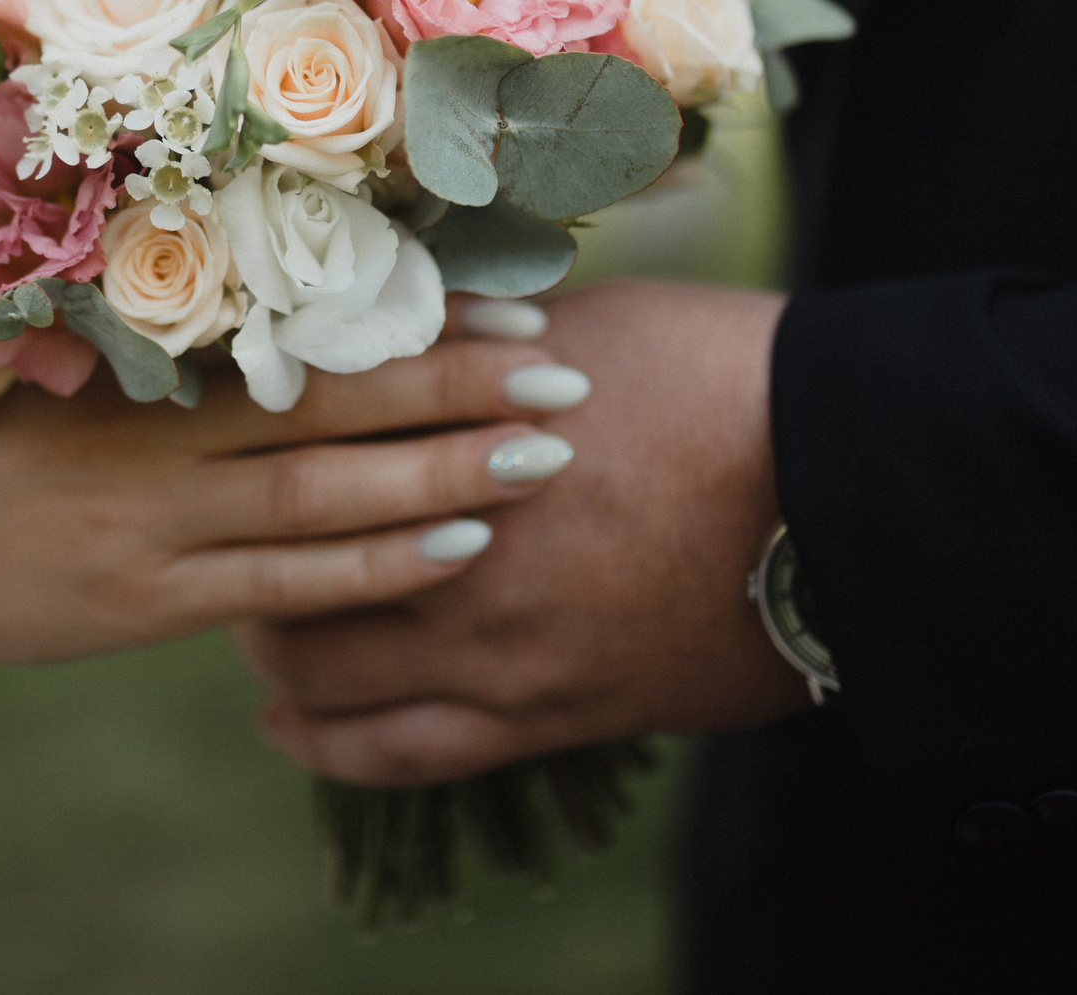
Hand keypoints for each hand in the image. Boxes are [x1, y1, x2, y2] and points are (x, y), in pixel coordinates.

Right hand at [0, 335, 584, 670]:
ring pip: (327, 490)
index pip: (314, 328)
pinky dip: (374, 565)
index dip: (421, 317)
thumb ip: (185, 356)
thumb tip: (309, 322)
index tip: (518, 298)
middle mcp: (168, 430)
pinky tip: (456, 550)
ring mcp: (159, 519)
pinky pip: (283, 581)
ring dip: (444, 472)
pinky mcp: (147, 600)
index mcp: (153, 358)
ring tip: (545, 456)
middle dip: (462, 385)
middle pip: (340, 400)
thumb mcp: (76, 369)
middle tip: (569, 368)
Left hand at [236, 280, 811, 787]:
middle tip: (239, 549)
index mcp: (447, 427)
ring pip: (324, 675)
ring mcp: (496, 639)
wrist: (843, 478)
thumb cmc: (718, 374)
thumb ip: (465, 340)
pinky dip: (333, 748)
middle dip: (249, 562)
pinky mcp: (550, 713)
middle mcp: (450, 539)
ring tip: (265, 641)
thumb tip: (388, 319)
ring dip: (279, 657)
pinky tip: (295, 733)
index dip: (247, 452)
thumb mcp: (577, 322)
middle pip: (285, 569)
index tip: (233, 449)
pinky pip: (405, 756)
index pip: (295, 454)